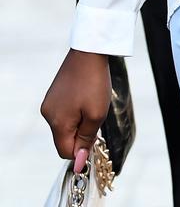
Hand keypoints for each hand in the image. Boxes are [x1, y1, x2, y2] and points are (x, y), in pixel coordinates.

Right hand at [41, 49, 111, 171]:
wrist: (89, 51)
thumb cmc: (94, 83)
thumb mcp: (96, 114)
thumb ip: (86, 139)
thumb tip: (78, 162)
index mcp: (57, 122)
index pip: (65, 152)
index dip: (81, 150)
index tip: (95, 136)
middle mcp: (48, 115)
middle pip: (64, 139)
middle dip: (81, 134)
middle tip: (95, 115)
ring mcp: (49, 103)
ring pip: (65, 126)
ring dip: (79, 122)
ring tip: (91, 103)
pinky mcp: (53, 95)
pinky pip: (63, 113)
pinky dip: (76, 111)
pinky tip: (85, 96)